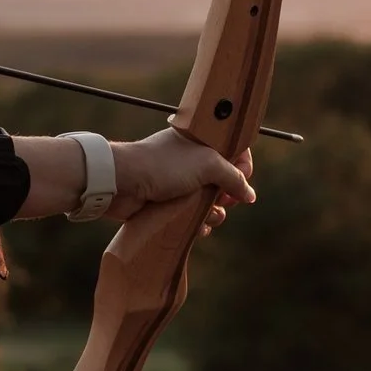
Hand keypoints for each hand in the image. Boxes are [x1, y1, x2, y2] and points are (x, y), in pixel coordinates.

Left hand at [106, 130, 254, 230]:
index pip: (232, 149)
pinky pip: (191, 216)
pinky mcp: (167, 203)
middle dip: (229, 194)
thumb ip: (233, 177)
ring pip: (208, 201)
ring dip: (214, 213)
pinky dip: (197, 224)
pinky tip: (199, 229)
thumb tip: (250, 195)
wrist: (121, 182)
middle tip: (224, 201)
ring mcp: (178, 182)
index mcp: (200, 142)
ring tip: (210, 217)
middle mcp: (191, 160)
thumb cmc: (164, 165)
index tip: (244, 177)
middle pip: (223, 179)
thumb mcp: (206, 164)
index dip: (242, 163)